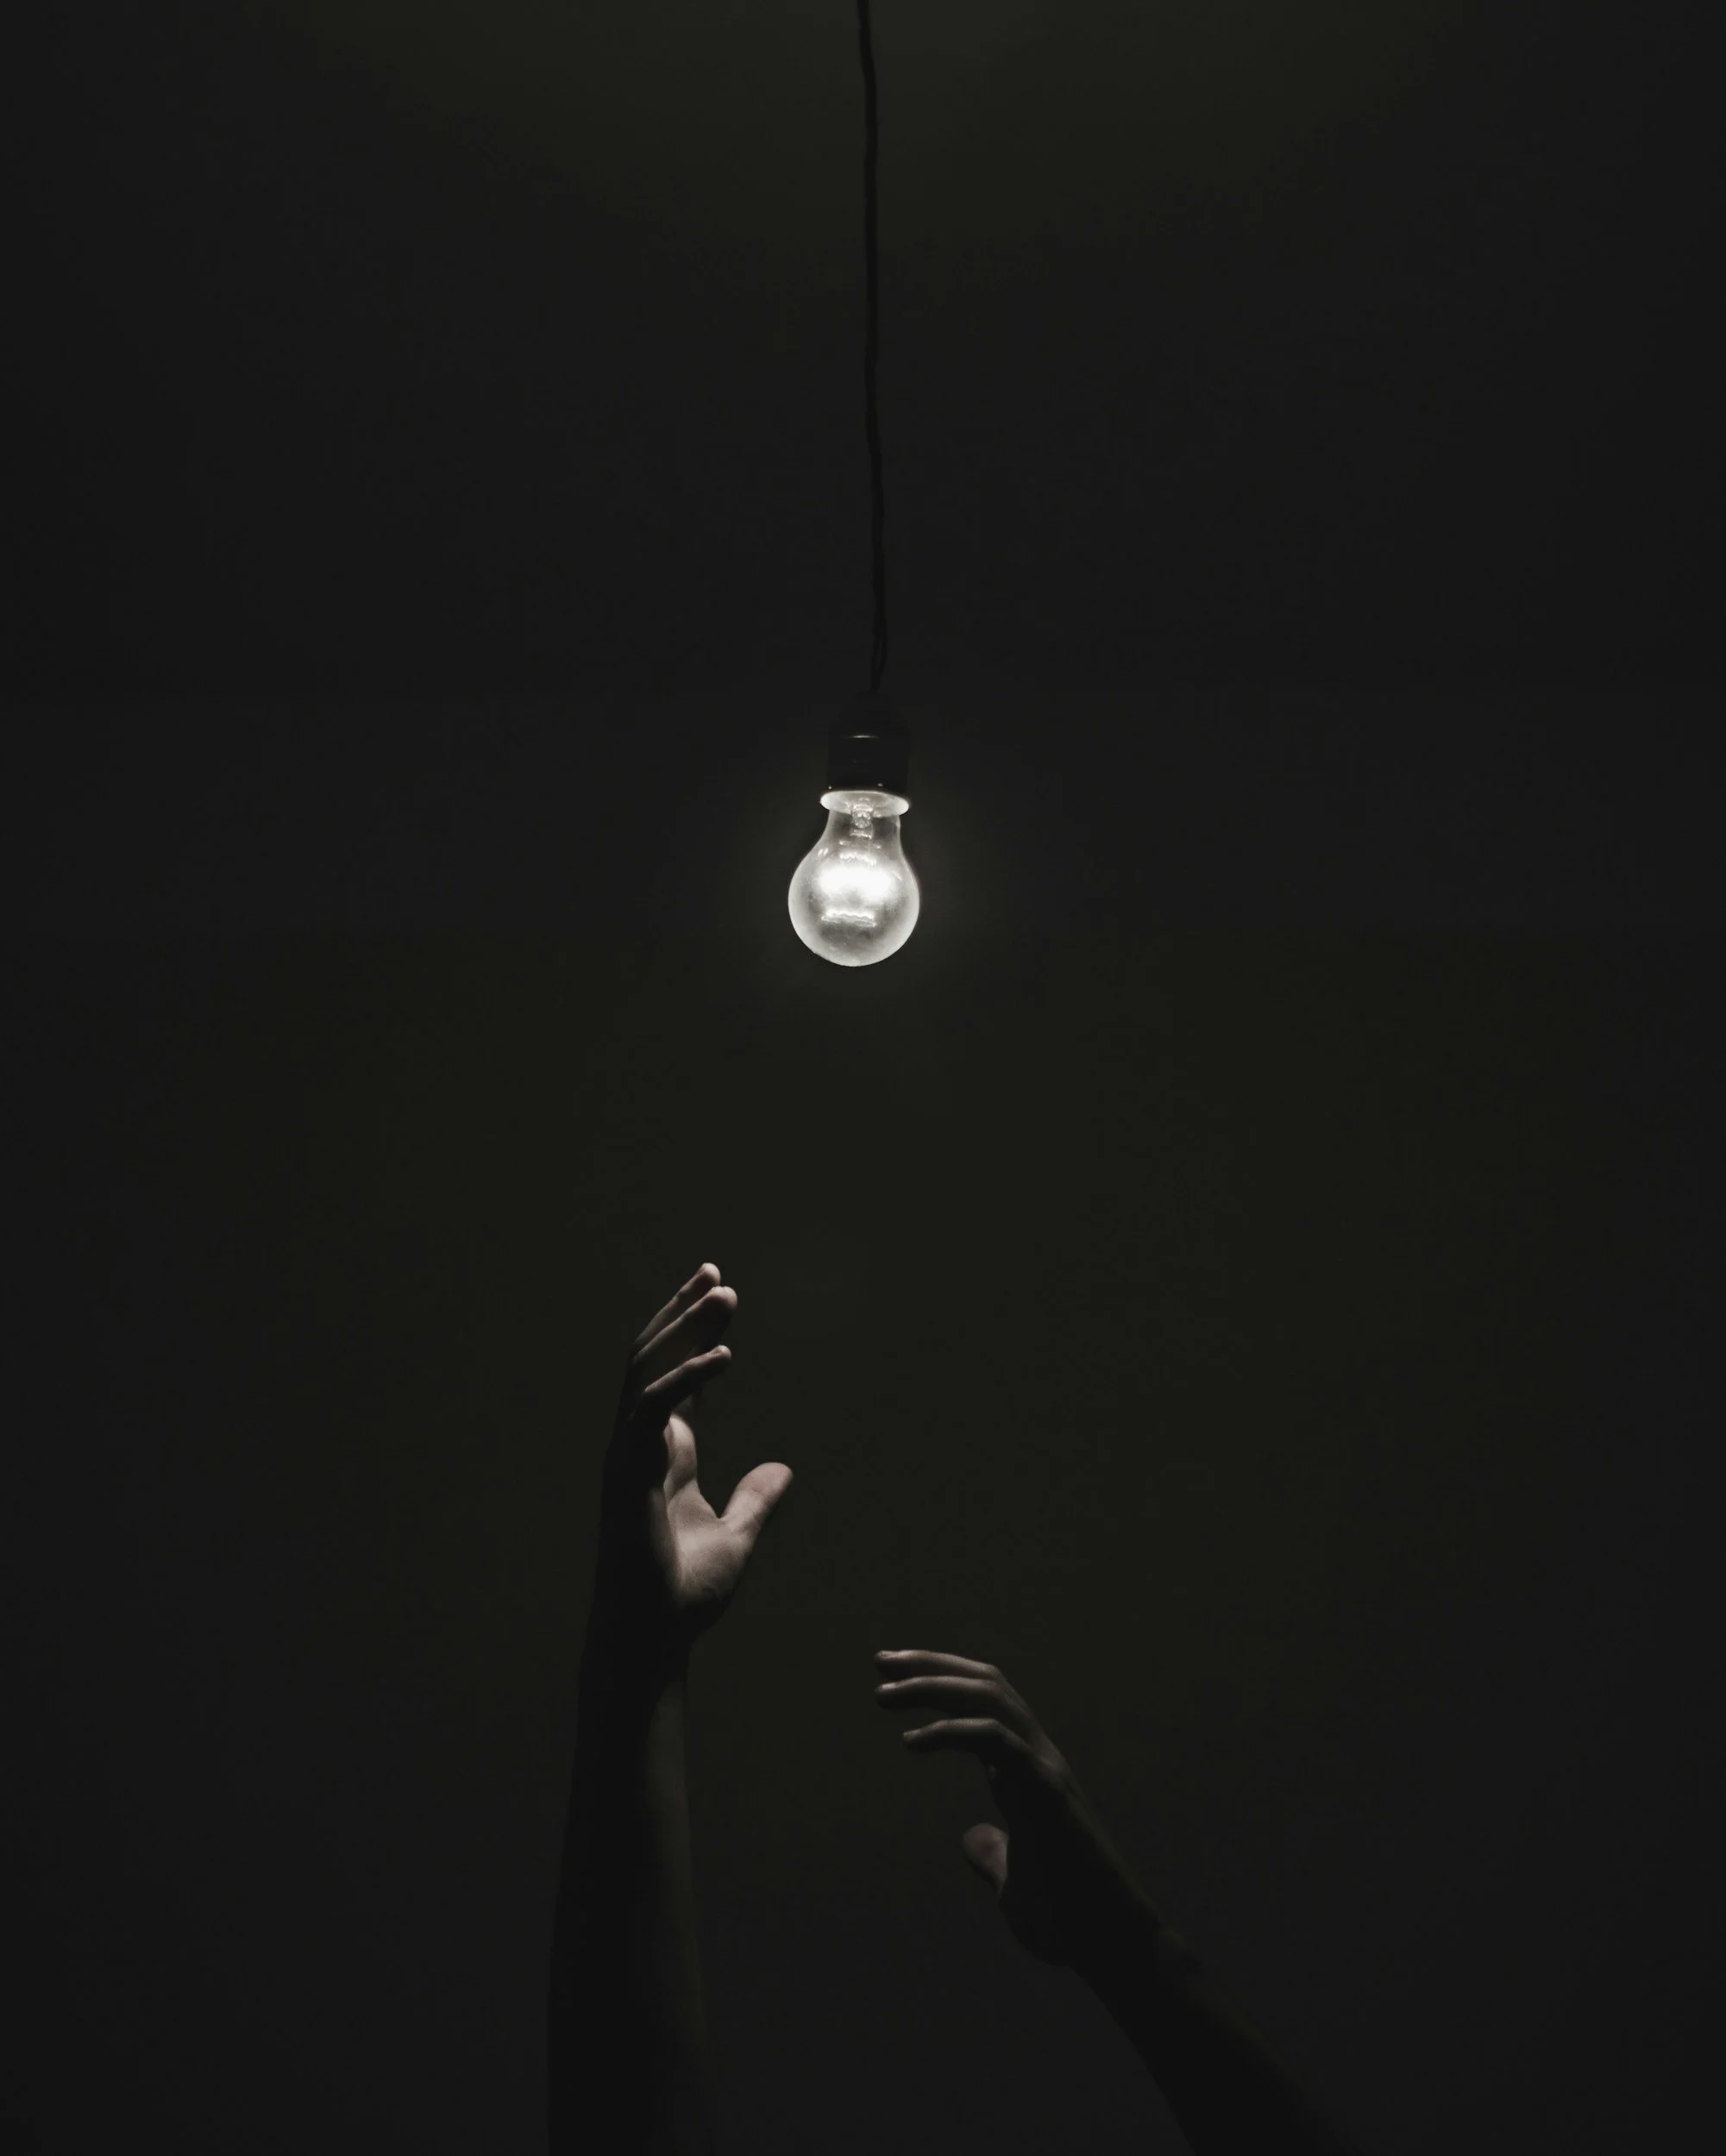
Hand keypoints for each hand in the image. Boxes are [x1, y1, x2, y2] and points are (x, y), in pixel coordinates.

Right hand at [592, 1264, 792, 1662]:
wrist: (653, 1641)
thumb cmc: (682, 1596)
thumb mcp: (737, 1538)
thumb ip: (757, 1501)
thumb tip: (785, 1469)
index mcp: (663, 1455)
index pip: (675, 1378)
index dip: (695, 1335)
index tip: (721, 1296)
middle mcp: (639, 1447)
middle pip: (654, 1361)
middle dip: (683, 1314)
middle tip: (716, 1274)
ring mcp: (628, 1458)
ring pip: (645, 1372)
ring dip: (682, 1329)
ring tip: (722, 1294)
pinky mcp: (628, 1475)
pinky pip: (651, 1411)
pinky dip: (684, 1379)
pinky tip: (722, 1356)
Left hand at [875, 1649, 1151, 1970]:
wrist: (1112, 1947)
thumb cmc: (1069, 1919)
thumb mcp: (1014, 1884)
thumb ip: (994, 1856)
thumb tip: (971, 1840)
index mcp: (1026, 1773)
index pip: (985, 1703)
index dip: (942, 1681)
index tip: (892, 1676)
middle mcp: (1037, 1759)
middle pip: (986, 1685)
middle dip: (931, 1666)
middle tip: (879, 1663)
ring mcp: (1044, 1771)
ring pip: (991, 1699)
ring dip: (934, 1686)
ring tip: (884, 1693)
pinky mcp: (1047, 1793)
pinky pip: (997, 1742)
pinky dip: (952, 1731)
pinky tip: (912, 1742)